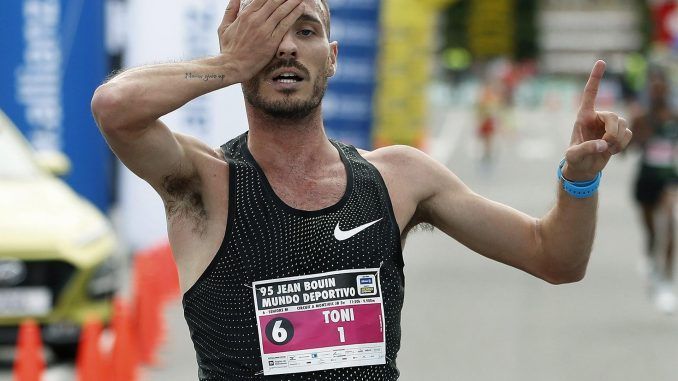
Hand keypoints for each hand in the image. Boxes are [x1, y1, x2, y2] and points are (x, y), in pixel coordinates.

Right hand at [218, 0, 304, 82]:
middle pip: (274, 1)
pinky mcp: (272, 41)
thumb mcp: (224, 26)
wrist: (232, 66)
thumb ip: (231, 10)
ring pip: (282, 10)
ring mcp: (265, 30)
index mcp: (245, 15)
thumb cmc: (228, 48)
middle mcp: (256, 20)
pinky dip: (294, 14)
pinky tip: (301, 8)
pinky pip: (285, 24)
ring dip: (293, 1)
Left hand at [563, 60, 632, 180]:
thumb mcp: (573, 156)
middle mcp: (597, 117)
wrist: (584, 168)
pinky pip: (629, 133)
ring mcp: (609, 125)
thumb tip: (603, 145)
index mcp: (583, 116)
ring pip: (623, 125)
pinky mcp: (618, 133)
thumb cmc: (574, 159)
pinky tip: (612, 150)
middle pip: (614, 116)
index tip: (601, 61)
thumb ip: (585, 149)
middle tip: (606, 145)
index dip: (595, 78)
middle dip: (612, 132)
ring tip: (606, 149)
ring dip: (617, 140)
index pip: (590, 93)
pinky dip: (623, 144)